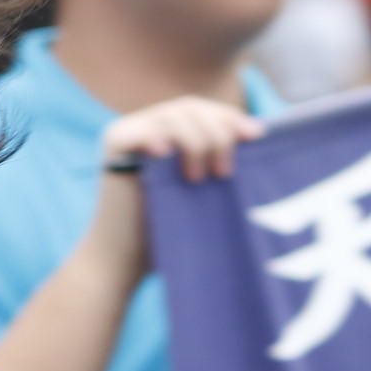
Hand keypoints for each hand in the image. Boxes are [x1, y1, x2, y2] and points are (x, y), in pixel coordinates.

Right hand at [75, 97, 263, 280]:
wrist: (126, 261)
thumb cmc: (170, 233)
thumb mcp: (203, 190)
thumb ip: (218, 160)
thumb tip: (258, 132)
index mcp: (168, 131)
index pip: (203, 111)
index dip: (229, 118)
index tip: (255, 137)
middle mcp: (145, 125)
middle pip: (189, 108)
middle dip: (217, 133)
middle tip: (225, 172)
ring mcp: (126, 133)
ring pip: (170, 117)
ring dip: (194, 143)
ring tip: (198, 179)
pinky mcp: (112, 147)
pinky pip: (138, 133)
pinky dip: (154, 139)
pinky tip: (165, 154)